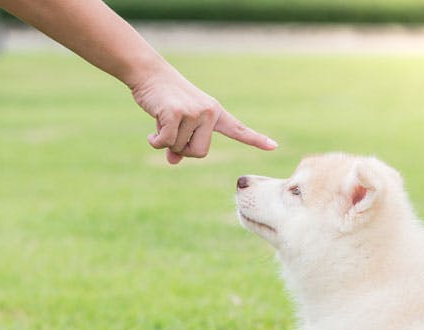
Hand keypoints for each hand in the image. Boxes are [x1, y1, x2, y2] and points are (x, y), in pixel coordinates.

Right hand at [129, 66, 276, 164]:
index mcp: (215, 112)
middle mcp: (209, 112)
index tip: (274, 146)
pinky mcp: (177, 113)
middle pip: (200, 152)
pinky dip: (156, 141)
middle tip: (170, 133)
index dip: (255, 139)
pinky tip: (151, 132)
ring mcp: (195, 112)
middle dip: (182, 149)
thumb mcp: (176, 122)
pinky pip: (167, 142)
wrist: (150, 74)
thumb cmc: (164, 98)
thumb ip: (179, 142)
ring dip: (165, 140)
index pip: (237, 129)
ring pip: (180, 148)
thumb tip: (174, 160)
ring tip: (161, 120)